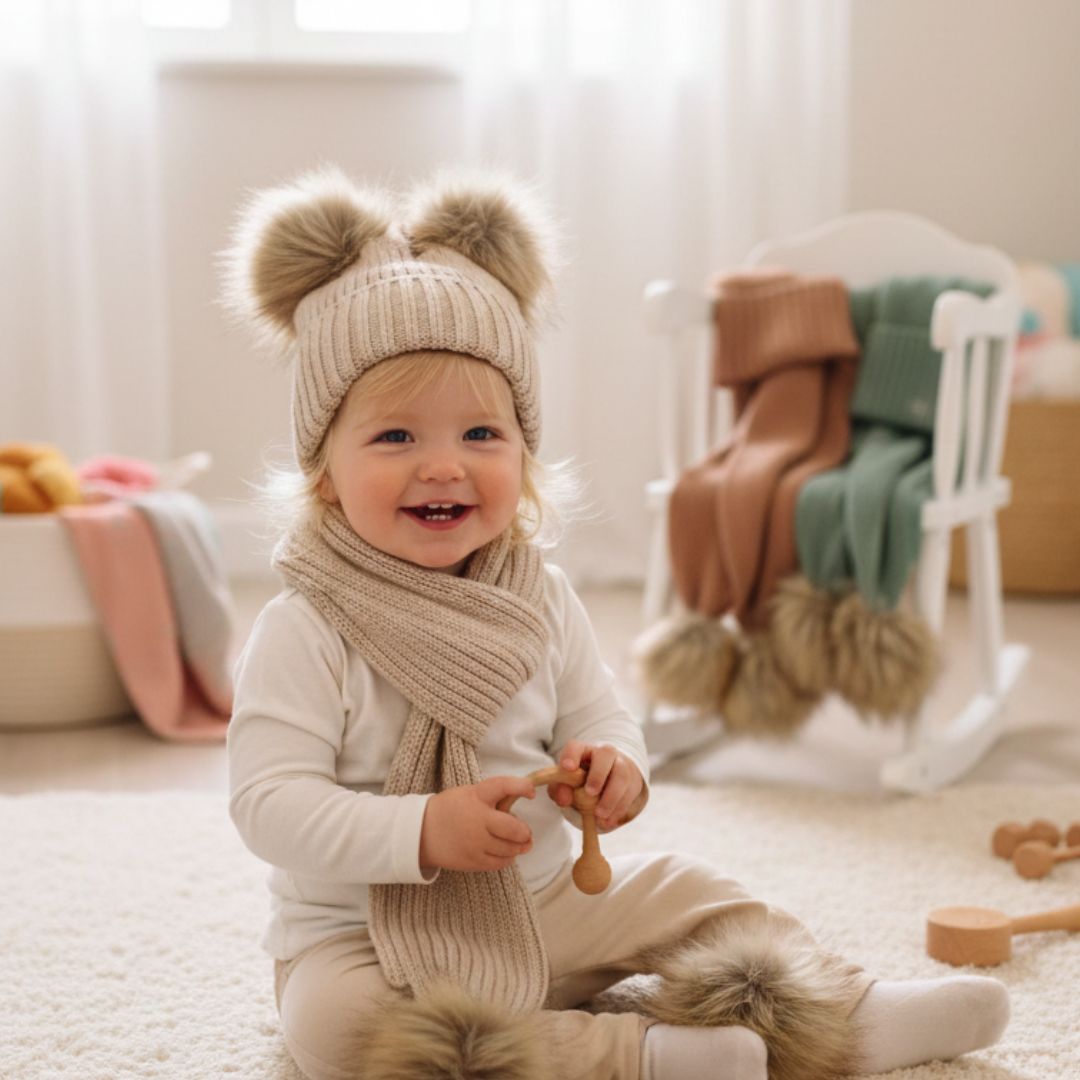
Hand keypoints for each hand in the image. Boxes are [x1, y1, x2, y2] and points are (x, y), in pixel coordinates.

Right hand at [419, 776, 534, 871]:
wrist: (420, 832)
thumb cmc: (449, 809)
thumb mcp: (468, 794)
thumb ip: (493, 798)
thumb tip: (520, 808)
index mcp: (476, 796)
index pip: (503, 786)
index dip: (522, 787)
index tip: (532, 792)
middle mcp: (478, 819)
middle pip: (514, 828)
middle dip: (525, 831)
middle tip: (525, 832)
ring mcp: (475, 842)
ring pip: (510, 848)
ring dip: (519, 846)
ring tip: (519, 843)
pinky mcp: (472, 860)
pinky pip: (500, 863)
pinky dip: (508, 858)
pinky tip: (506, 852)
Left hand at [548, 741, 644, 831]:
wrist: (607, 780)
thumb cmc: (581, 781)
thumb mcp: (566, 784)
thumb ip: (560, 789)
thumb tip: (564, 799)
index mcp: (583, 750)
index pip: (576, 747)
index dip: (571, 755)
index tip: (567, 767)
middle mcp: (604, 753)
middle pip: (606, 754)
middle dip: (598, 774)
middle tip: (590, 793)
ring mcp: (621, 765)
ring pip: (622, 775)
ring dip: (611, 797)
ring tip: (600, 815)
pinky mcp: (633, 781)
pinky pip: (630, 792)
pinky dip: (619, 809)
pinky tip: (607, 821)